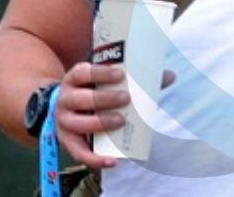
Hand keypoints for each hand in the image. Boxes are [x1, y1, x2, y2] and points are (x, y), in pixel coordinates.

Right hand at [54, 64, 176, 168]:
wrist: (67, 108)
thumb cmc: (95, 91)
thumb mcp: (107, 81)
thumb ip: (136, 79)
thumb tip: (170, 75)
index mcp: (76, 78)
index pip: (84, 72)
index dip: (101, 73)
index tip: (121, 74)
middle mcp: (65, 98)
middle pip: (80, 98)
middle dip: (103, 99)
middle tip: (126, 98)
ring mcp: (63, 120)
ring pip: (77, 123)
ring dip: (99, 123)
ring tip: (121, 121)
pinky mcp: (67, 141)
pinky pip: (78, 153)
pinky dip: (94, 159)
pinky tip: (112, 161)